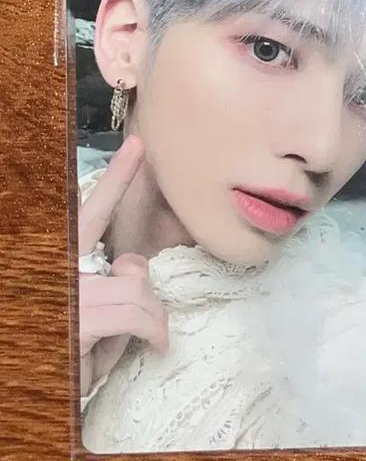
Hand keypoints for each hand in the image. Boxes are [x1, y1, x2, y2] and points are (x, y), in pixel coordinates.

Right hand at [78, 135, 167, 398]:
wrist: (31, 403)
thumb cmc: (62, 364)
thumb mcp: (88, 322)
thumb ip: (111, 287)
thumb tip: (132, 268)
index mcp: (59, 268)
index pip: (89, 215)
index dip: (115, 179)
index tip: (137, 144)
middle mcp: (55, 273)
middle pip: (130, 267)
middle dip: (145, 298)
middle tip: (146, 326)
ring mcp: (65, 295)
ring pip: (137, 289)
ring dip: (146, 321)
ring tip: (131, 345)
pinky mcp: (75, 320)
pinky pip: (135, 312)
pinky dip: (152, 331)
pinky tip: (153, 347)